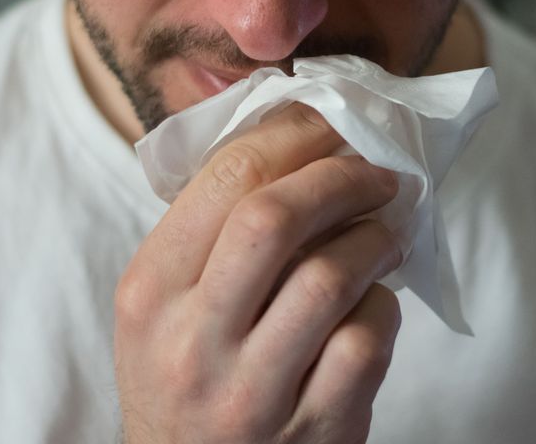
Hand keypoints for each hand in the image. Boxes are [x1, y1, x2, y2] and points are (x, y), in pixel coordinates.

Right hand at [114, 103, 403, 443]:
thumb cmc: (184, 374)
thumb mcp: (162, 304)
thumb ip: (210, 230)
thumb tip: (300, 138)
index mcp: (149, 291)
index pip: (225, 178)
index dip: (294, 134)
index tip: (332, 122)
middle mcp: (192, 341)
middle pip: (274, 218)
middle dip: (340, 177)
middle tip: (376, 171)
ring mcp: (252, 392)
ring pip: (330, 278)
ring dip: (374, 238)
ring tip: (386, 230)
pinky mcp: (313, 430)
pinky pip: (367, 341)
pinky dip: (383, 306)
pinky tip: (373, 300)